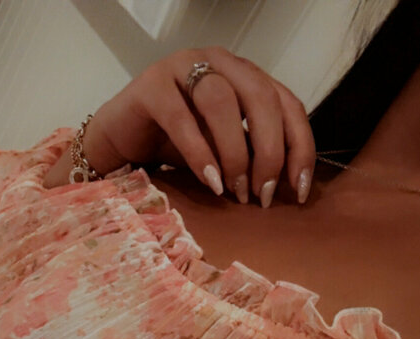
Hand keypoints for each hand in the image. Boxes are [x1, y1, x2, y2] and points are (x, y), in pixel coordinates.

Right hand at [90, 46, 315, 205]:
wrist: (120, 144)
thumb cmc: (175, 146)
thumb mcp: (224, 151)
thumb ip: (253, 154)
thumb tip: (284, 186)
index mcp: (245, 76)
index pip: (288, 104)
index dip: (299, 147)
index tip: (297, 191)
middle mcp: (219, 62)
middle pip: (261, 98)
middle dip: (269, 152)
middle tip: (263, 195)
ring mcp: (184, 67)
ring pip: (223, 102)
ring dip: (236, 153)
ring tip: (235, 192)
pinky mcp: (151, 85)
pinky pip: (182, 118)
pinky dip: (201, 154)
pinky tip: (211, 183)